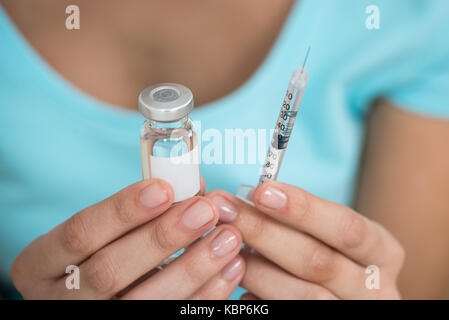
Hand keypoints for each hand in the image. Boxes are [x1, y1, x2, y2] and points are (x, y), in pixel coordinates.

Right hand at [11, 179, 244, 298]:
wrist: (87, 299)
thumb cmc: (97, 255)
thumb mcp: (98, 234)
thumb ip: (135, 212)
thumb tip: (191, 185)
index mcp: (42, 265)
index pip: (78, 233)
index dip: (122, 210)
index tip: (163, 188)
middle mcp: (61, 299)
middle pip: (110, 269)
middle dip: (162, 238)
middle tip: (204, 210)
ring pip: (144, 301)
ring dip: (193, 268)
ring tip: (228, 238)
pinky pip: (171, 318)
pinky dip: (205, 294)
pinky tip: (230, 268)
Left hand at [206, 182, 404, 299]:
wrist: (347, 298)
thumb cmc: (334, 259)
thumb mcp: (334, 237)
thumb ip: (303, 221)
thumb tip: (249, 198)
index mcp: (382, 252)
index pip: (346, 227)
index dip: (303, 209)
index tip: (261, 191)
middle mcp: (375, 288)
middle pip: (317, 261)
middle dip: (264, 232)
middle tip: (225, 210)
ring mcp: (351, 312)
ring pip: (300, 295)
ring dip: (255, 269)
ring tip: (223, 247)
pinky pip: (286, 314)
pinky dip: (257, 298)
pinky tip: (237, 281)